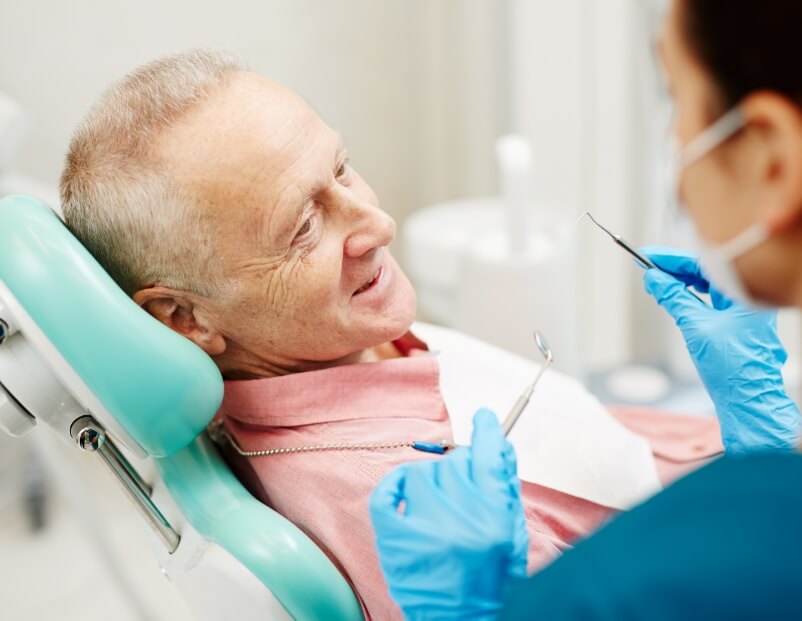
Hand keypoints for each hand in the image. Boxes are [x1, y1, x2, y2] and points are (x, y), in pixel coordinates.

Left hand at [369, 409, 527, 619]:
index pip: (488, 458)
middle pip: (454, 464)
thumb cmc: (492, 577)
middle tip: (463, 490)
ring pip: (422, 474)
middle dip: (461, 471)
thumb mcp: (511, 531)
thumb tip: (497, 442)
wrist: (465, 620)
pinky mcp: (395, 542)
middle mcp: (459, 523)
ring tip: (439, 505)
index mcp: (493, 520)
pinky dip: (395, 485)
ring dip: (431, 481)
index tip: (485, 418)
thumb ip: (505, 485)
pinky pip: (387, 494)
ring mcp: (423, 532)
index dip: (488, 432)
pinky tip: (405, 488)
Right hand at [641, 247, 799, 452]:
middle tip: (648, 268)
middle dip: (676, 270)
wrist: (747, 401)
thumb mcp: (695, 327)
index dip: (674, 260)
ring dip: (682, 283)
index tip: (650, 256)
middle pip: (708, 272)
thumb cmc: (731, 369)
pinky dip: (692, 297)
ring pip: (710, 286)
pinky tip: (676, 296)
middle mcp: (749, 299)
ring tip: (658, 282)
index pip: (705, 265)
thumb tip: (654, 279)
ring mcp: (745, 311)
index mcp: (745, 294)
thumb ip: (674, 298)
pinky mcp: (739, 323)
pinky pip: (713, 300)